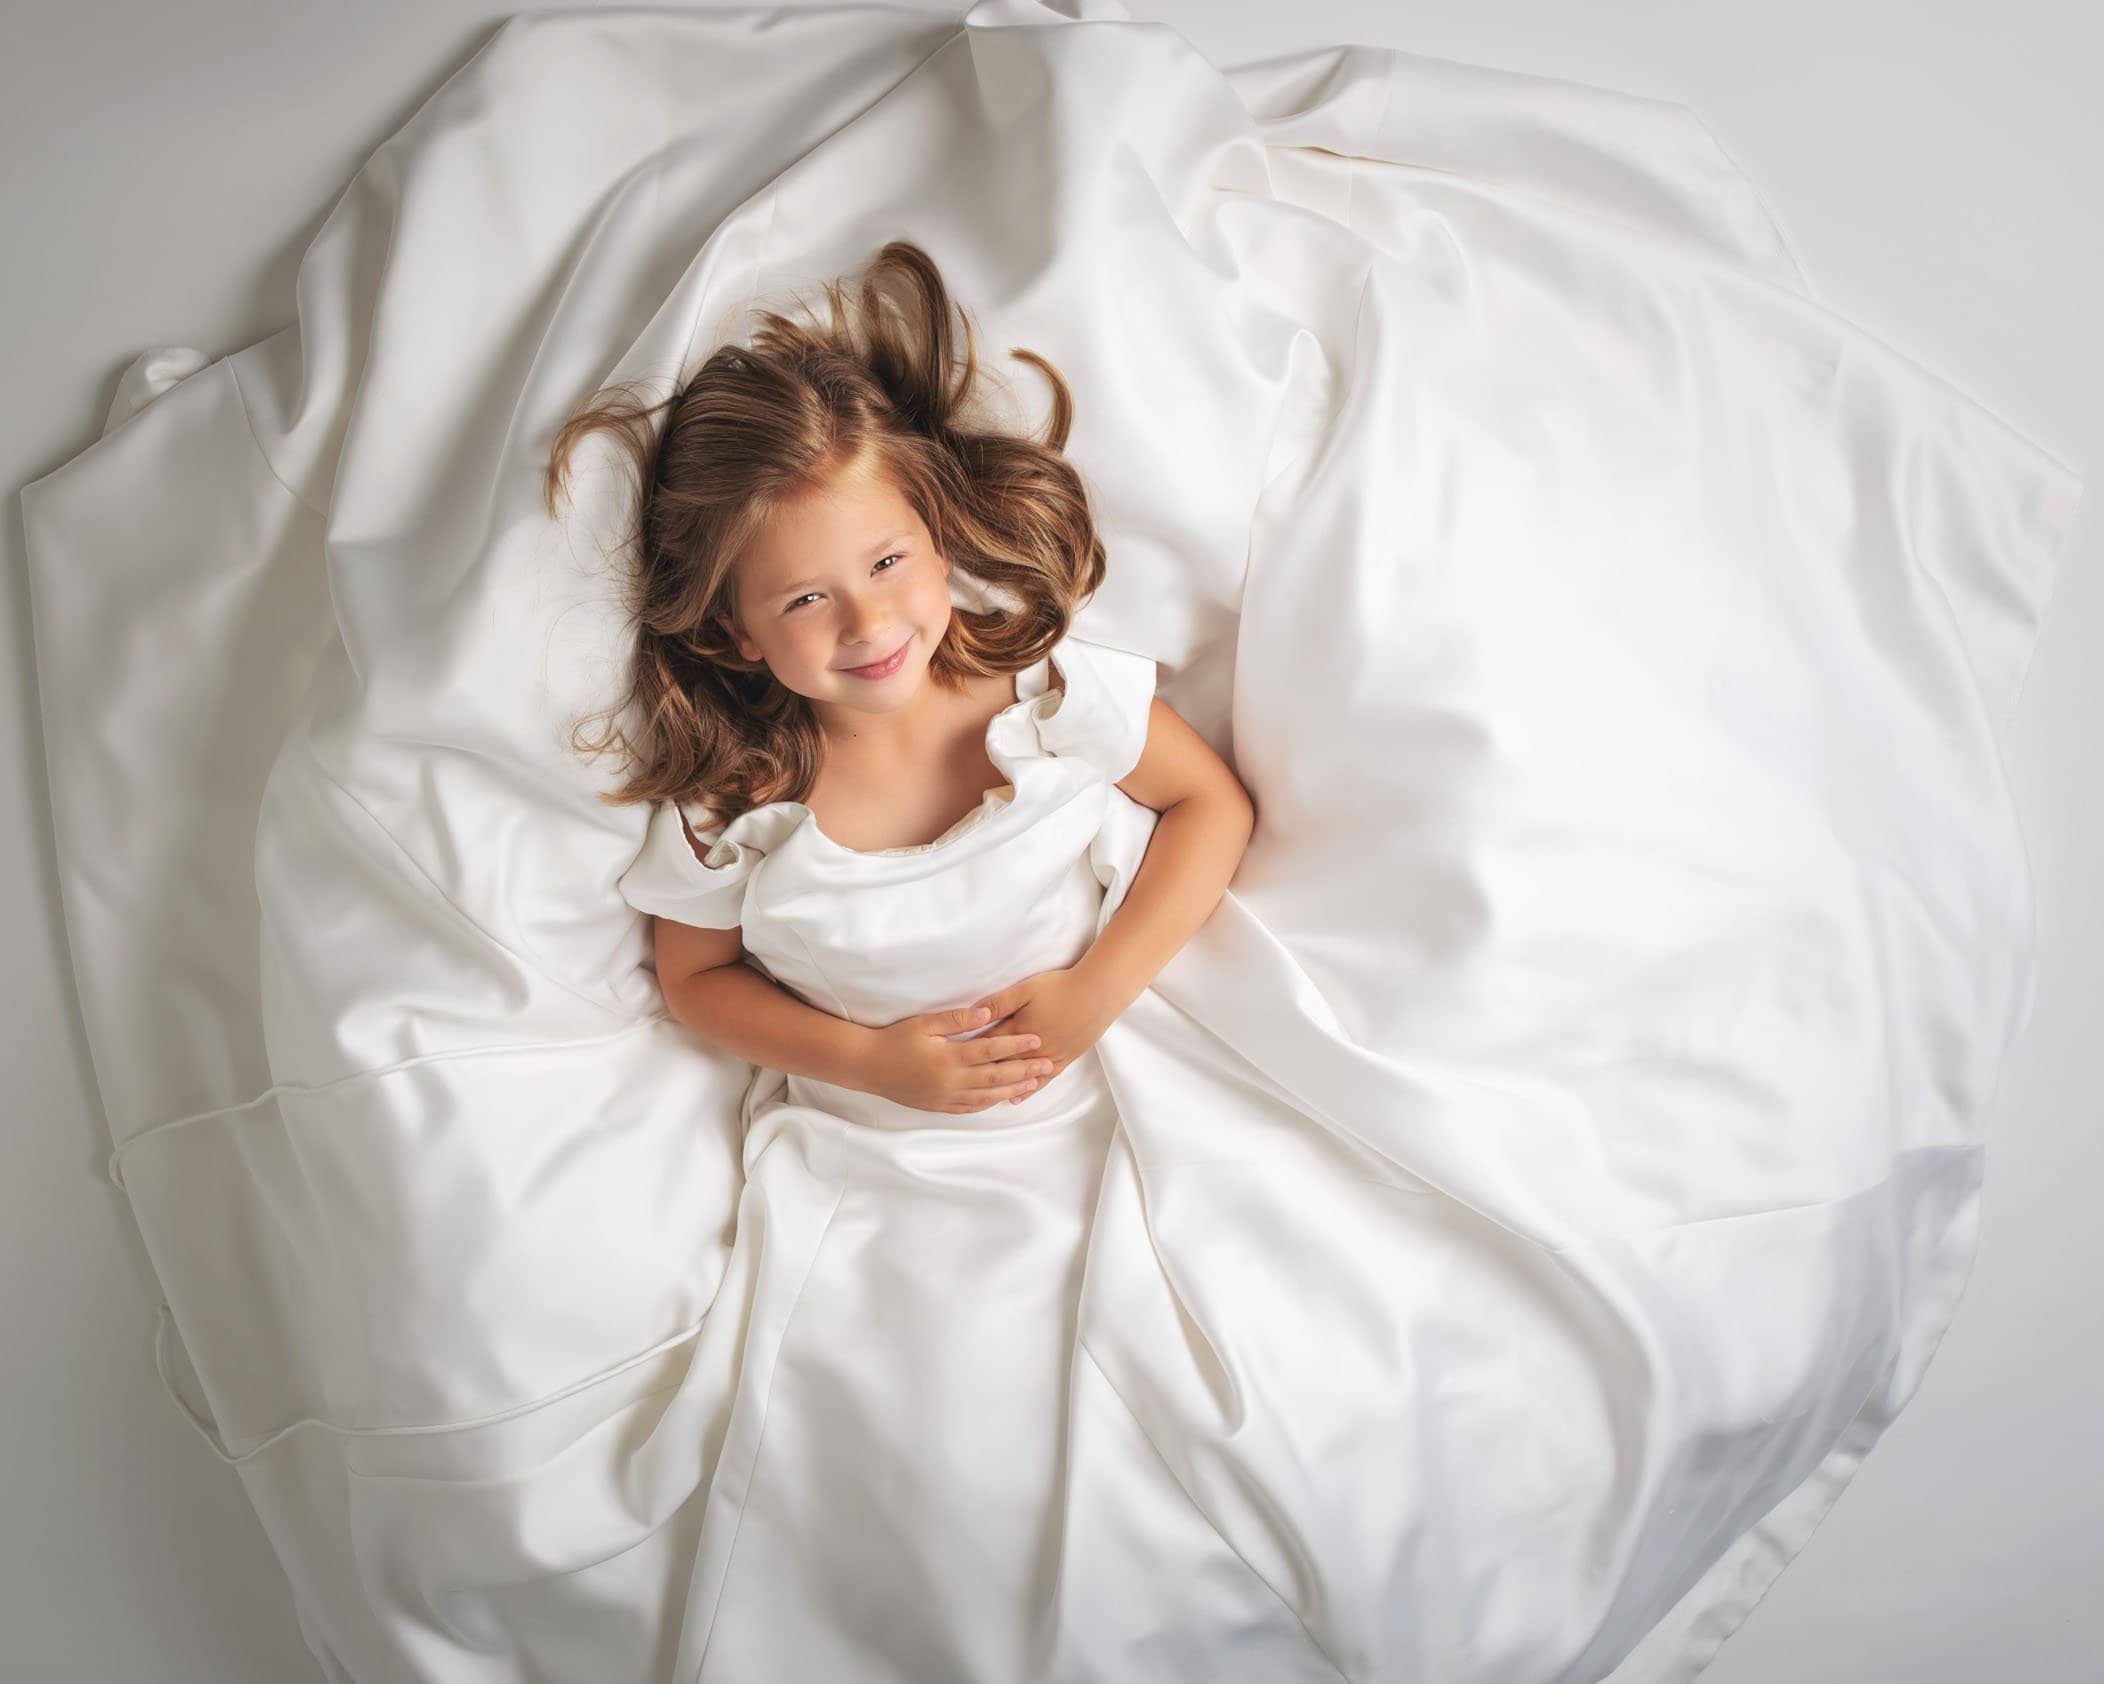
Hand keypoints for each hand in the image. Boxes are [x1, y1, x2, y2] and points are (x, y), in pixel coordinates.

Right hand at [860, 1004, 1058, 1114]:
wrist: (868, 1067)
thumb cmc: (895, 1040)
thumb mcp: (924, 1023)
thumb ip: (957, 1019)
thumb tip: (988, 1012)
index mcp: (949, 1058)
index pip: (991, 1051)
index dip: (1016, 1045)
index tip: (1037, 1039)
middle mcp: (951, 1082)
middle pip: (996, 1077)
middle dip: (1024, 1070)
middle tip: (1047, 1064)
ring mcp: (946, 1097)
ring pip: (987, 1096)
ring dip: (1012, 1089)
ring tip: (1033, 1083)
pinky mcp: (939, 1107)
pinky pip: (970, 1108)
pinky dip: (989, 1102)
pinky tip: (1002, 1097)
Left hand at [969, 967, 1119, 1094]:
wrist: (1097, 994)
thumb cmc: (1060, 987)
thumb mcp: (1025, 990)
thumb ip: (1000, 1003)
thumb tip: (975, 1014)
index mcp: (1019, 1029)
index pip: (988, 1045)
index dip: (969, 1053)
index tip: (952, 1063)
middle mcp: (1032, 1048)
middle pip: (1002, 1065)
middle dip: (980, 1074)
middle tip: (959, 1086)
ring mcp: (1049, 1056)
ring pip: (1020, 1076)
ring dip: (1002, 1086)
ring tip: (983, 1096)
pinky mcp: (1065, 1058)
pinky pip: (1043, 1079)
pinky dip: (1028, 1089)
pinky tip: (1017, 1097)